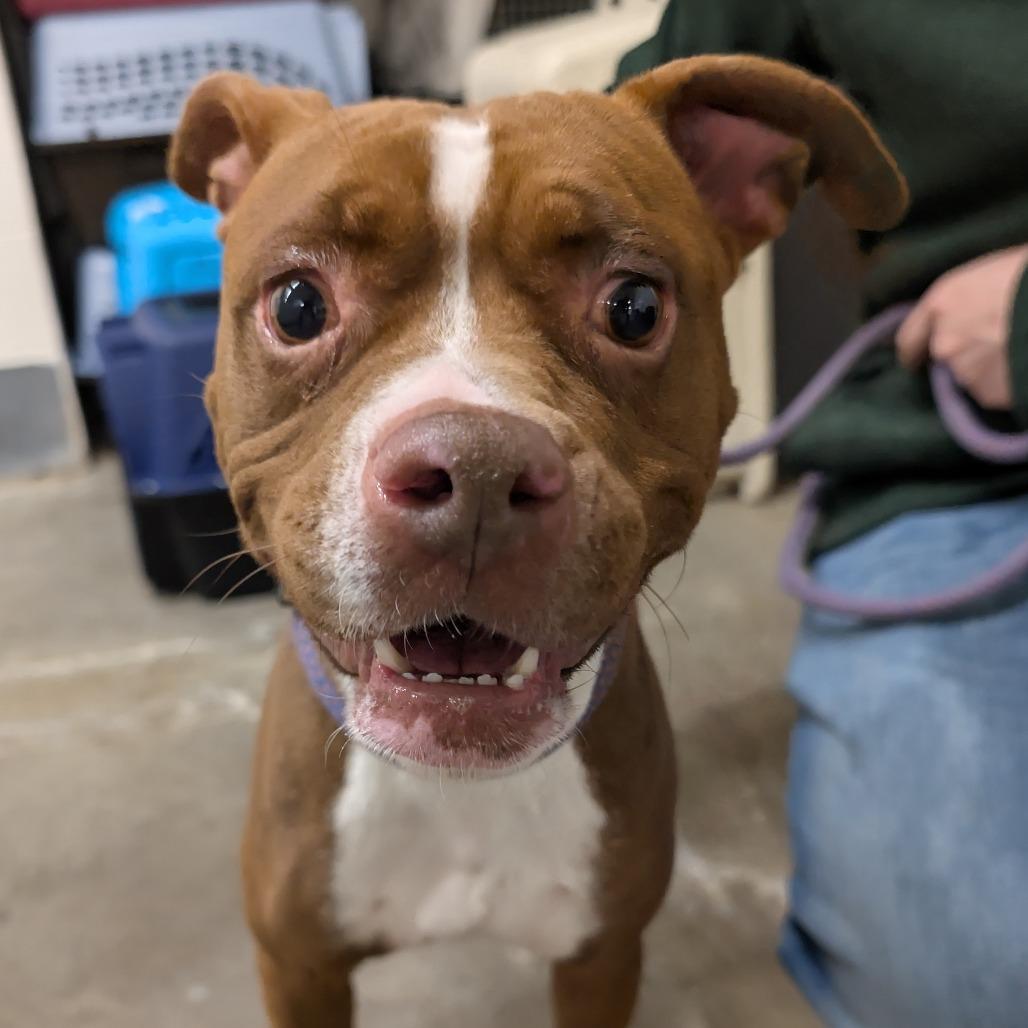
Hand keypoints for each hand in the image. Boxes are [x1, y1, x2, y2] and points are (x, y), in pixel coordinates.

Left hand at [896, 244, 1027, 409]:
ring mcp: (966, 372)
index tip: (919, 358)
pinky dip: (1008, 385)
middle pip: (945, 359)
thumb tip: (978, 305)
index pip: (909, 339)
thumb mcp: (998, 270)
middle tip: (997, 343)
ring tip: (1018, 350)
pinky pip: (996, 393)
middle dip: (966, 356)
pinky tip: (1025, 366)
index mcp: (944, 302)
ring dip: (990, 370)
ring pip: (973, 377)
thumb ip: (974, 297)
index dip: (916, 350)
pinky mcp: (990, 395)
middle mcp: (944, 342)